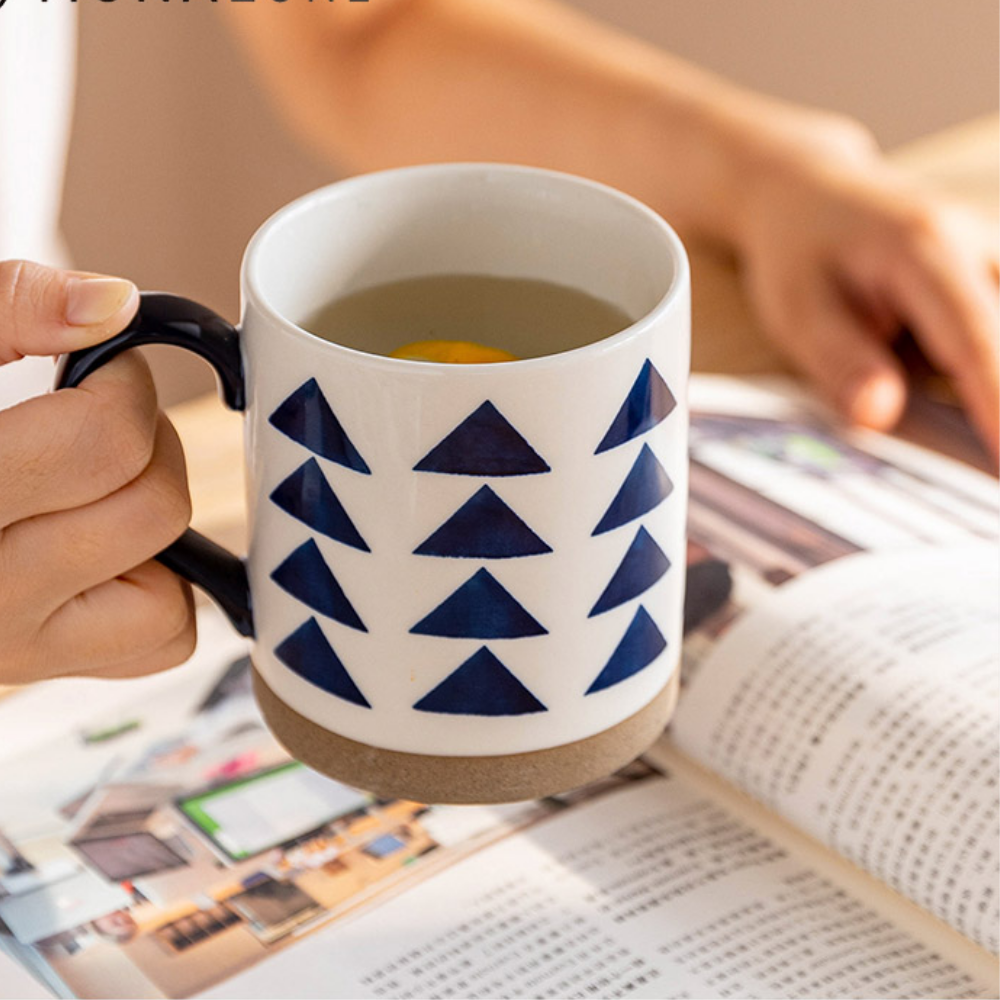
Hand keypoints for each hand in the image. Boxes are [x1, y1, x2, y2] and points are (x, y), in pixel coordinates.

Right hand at [0, 261, 195, 683]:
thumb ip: (6, 307)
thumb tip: (114, 306)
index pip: (102, 443)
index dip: (124, 384)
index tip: (100, 368)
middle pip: (154, 510)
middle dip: (147, 444)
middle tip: (96, 423)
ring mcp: (7, 648)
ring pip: (171, 597)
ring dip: (152, 523)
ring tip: (90, 487)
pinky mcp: (36, 669)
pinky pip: (161, 639)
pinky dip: (156, 590)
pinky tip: (95, 550)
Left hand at [735, 121, 998, 459]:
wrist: (808, 193)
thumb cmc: (797, 253)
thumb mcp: (795, 309)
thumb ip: (839, 360)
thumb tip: (879, 415)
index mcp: (925, 249)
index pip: (975, 340)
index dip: (999, 405)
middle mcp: (977, 247)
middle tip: (991, 477)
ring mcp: (994, 258)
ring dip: (994, 392)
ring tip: (983, 457)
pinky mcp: (994, 277)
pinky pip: (997, 327)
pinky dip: (988, 376)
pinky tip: (984, 426)